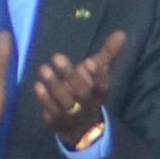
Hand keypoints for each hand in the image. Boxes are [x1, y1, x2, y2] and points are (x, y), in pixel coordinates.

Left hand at [30, 27, 128, 151]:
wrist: (82, 125)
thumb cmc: (90, 90)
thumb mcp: (100, 72)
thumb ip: (109, 53)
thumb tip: (121, 33)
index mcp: (101, 92)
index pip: (103, 85)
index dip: (98, 75)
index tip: (90, 61)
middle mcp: (88, 104)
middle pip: (82, 92)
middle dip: (70, 75)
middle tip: (57, 56)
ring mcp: (73, 115)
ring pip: (65, 102)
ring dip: (54, 85)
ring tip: (44, 68)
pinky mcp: (58, 121)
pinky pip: (52, 111)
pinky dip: (45, 99)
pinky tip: (38, 85)